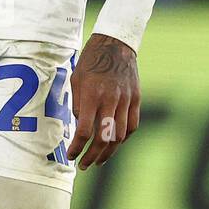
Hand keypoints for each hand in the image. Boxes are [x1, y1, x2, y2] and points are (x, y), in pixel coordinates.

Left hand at [67, 33, 140, 168]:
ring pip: (120, 136)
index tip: (71, 154)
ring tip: (99, 160)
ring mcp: (126, 101)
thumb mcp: (76, 80)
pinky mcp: (136, 100)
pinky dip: (123, 138)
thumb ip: (78, 106)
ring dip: (109, 152)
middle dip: (92, 156)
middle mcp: (111, 100)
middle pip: (104, 138)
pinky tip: (114, 144)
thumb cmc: (91, 61)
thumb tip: (80, 128)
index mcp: (92, 95)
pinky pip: (132, 126)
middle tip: (84, 164)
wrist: (116, 44)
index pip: (85, 130)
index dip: (77, 147)